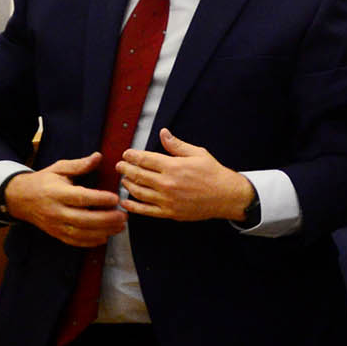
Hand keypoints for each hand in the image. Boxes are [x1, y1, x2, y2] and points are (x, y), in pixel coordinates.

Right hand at [1, 154, 125, 247]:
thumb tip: (99, 156)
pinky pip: (74, 241)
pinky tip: (106, 237)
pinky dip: (91, 242)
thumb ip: (79, 165)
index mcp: (56, 192)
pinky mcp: (55, 234)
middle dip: (106, 219)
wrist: (19, 198)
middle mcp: (55, 211)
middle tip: (123, 216)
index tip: (115, 198)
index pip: (79, 198)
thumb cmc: (43, 181)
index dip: (99, 199)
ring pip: (80, 233)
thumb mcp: (58, 168)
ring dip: (103, 232)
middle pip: (82, 219)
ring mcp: (55, 225)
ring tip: (120, 226)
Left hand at [118, 129, 252, 222]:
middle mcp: (167, 183)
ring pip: (138, 192)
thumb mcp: (198, 154)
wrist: (227, 196)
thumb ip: (177, 145)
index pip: (145, 159)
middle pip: (138, 174)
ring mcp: (166, 199)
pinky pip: (145, 210)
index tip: (126, 154)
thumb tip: (163, 133)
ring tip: (124, 180)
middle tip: (120, 165)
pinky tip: (126, 202)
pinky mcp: (169, 212)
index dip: (132, 156)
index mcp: (173, 166)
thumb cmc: (213, 174)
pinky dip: (133, 206)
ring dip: (128, 185)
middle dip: (125, 169)